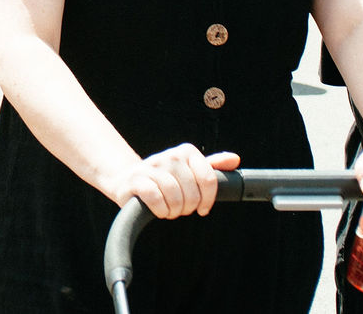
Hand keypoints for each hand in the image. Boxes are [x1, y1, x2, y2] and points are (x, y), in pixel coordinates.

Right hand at [107, 144, 239, 219]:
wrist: (127, 181)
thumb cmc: (163, 179)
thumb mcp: (188, 171)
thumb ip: (211, 167)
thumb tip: (235, 159)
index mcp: (186, 152)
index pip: (208, 179)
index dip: (208, 199)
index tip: (203, 208)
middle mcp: (169, 155)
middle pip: (192, 193)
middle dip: (188, 207)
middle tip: (181, 208)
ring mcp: (151, 166)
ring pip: (175, 197)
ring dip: (174, 211)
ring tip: (169, 209)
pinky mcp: (136, 179)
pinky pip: (157, 199)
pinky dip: (160, 210)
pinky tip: (158, 209)